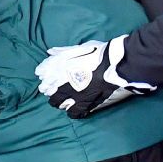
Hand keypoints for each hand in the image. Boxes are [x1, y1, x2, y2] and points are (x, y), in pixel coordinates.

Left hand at [35, 35, 155, 118]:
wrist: (116, 65)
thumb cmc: (98, 55)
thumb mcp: (79, 49)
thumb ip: (63, 52)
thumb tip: (50, 52)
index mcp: (62, 71)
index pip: (47, 82)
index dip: (46, 85)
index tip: (47, 85)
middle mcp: (66, 85)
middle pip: (54, 97)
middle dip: (54, 97)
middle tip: (57, 96)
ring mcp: (77, 96)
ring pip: (63, 106)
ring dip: (63, 105)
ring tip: (66, 104)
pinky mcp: (88, 103)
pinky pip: (77, 112)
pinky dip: (75, 113)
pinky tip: (76, 112)